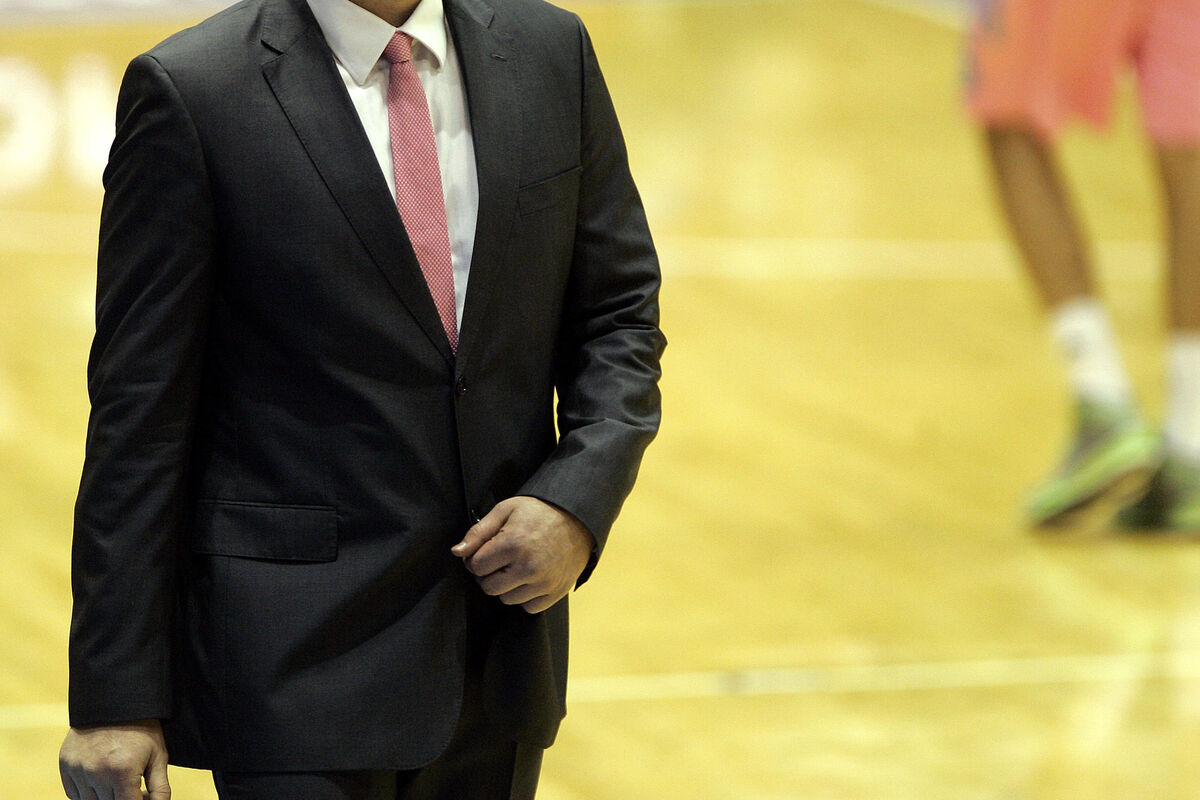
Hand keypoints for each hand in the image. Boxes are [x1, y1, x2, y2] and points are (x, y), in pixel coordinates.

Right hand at [59, 719, 169, 799]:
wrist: (115, 702)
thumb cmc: (142, 730)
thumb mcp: (158, 756)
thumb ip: (160, 789)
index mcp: (123, 771)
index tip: (140, 795)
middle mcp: (97, 773)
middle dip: (122, 799)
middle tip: (132, 785)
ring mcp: (79, 769)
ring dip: (104, 798)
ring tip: (117, 780)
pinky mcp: (66, 765)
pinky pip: (74, 794)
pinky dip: (87, 793)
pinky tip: (100, 778)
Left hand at [452, 496, 594, 613]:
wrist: (578, 518)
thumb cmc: (539, 512)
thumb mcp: (506, 510)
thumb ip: (479, 532)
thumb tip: (458, 552)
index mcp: (513, 544)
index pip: (476, 567)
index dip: (476, 559)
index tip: (485, 552)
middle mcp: (528, 566)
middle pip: (488, 587)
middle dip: (488, 575)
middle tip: (498, 561)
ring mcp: (544, 582)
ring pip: (507, 600)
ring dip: (506, 587)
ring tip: (515, 567)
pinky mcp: (556, 592)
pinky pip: (529, 607)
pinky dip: (526, 597)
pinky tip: (529, 579)